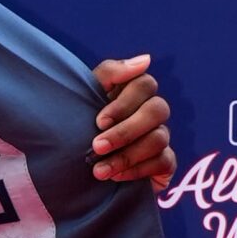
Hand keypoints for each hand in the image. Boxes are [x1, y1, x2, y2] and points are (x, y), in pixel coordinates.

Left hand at [89, 54, 174, 192]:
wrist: (71, 172)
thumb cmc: (77, 128)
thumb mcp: (84, 98)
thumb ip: (110, 73)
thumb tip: (146, 59)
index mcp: (133, 92)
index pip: (145, 84)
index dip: (124, 103)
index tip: (99, 121)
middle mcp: (151, 112)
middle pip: (157, 110)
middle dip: (125, 131)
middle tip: (97, 147)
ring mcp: (160, 136)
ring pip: (159, 138)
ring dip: (127, 155)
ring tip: (99, 171)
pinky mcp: (165, 163)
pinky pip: (164, 161)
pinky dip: (137, 170)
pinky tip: (115, 178)